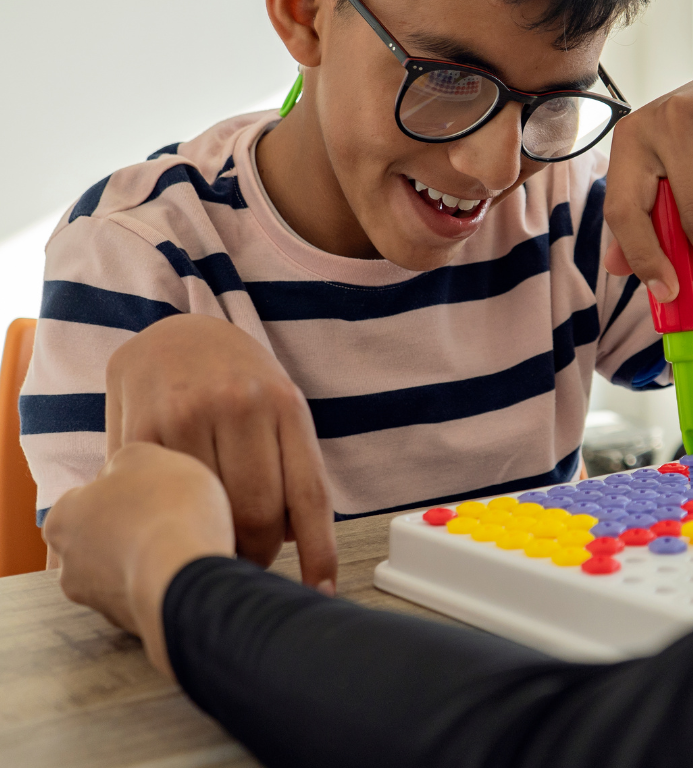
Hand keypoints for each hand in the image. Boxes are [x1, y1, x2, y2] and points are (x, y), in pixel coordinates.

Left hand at [44, 443, 233, 676]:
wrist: (187, 575)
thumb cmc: (165, 507)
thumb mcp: (146, 456)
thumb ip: (125, 460)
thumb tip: (122, 473)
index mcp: (63, 519)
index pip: (87, 498)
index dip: (125, 489)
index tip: (154, 488)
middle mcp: (68, 566)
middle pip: (104, 537)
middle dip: (132, 528)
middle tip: (171, 514)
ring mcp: (97, 601)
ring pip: (125, 570)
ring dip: (147, 558)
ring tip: (186, 543)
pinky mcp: (129, 625)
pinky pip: (148, 595)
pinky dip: (164, 583)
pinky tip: (189, 568)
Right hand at [105, 314, 336, 591]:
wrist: (176, 332)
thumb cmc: (237, 380)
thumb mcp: (277, 406)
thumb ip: (287, 465)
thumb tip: (295, 542)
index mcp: (286, 403)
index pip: (310, 493)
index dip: (319, 552)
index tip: (320, 591)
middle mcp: (241, 403)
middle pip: (259, 513)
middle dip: (257, 553)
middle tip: (248, 561)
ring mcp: (189, 414)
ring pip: (209, 511)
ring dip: (212, 540)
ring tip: (211, 540)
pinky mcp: (142, 429)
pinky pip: (162, 496)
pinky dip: (168, 521)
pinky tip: (170, 522)